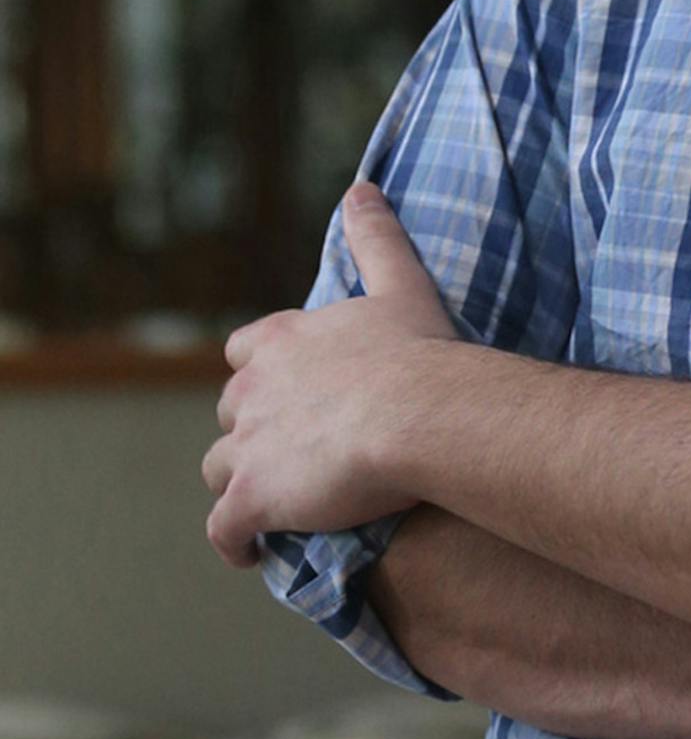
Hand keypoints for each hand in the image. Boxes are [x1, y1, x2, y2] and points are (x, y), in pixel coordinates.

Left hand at [201, 183, 460, 569]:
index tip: (286, 389)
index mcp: (283, 341)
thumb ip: (375, 237)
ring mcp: (249, 446)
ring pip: (220, 469)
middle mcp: (254, 390)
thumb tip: (361, 188)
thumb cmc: (420, 352)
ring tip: (275, 503)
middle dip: (253, 430)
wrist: (421, 413)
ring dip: (241, 483)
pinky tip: (252, 550)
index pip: (244, 354)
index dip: (261, 373)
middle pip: (232, 413)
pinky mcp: (253, 497)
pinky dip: (234, 541)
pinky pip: (225, 529)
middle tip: (295, 449)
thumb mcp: (400, 284)